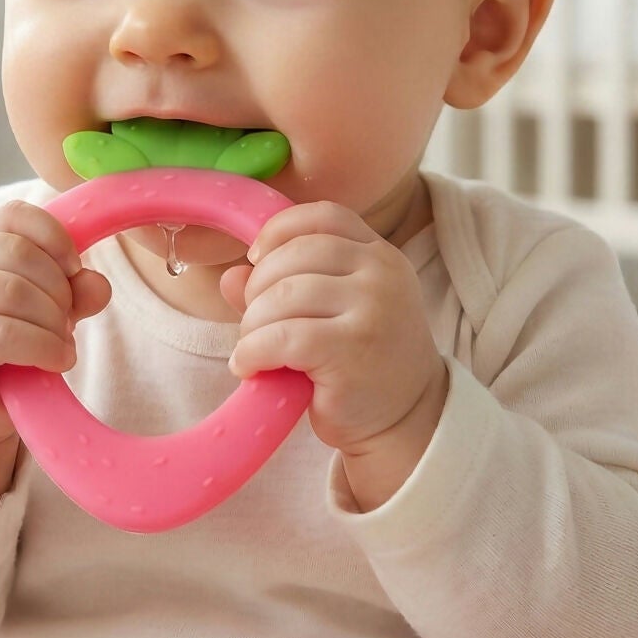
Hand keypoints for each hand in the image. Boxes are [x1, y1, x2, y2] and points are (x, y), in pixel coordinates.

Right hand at [0, 199, 111, 445]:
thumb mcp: (42, 315)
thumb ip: (71, 294)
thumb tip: (99, 285)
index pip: (13, 214)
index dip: (54, 235)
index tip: (74, 268)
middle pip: (17, 252)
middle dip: (57, 288)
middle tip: (67, 321)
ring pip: (12, 290)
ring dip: (52, 321)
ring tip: (62, 345)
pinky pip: (4, 332)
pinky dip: (42, 346)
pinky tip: (56, 360)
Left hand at [219, 201, 446, 454]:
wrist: (406, 420)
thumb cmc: (362, 364)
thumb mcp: (331, 314)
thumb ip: (284, 288)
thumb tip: (230, 276)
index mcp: (380, 255)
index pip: (324, 217)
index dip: (279, 230)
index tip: (255, 259)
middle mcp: (382, 273)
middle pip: (295, 255)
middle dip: (258, 288)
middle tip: (254, 323)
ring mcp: (373, 308)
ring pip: (284, 295)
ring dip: (252, 324)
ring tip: (253, 349)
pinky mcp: (353, 349)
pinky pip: (283, 337)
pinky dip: (253, 350)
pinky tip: (248, 366)